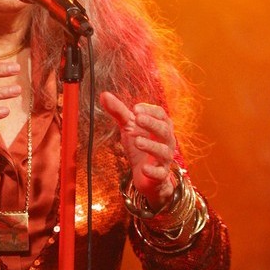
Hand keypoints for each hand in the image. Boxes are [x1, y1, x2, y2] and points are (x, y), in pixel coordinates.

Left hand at [100, 91, 175, 210]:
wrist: (144, 173)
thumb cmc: (139, 144)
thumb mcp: (129, 127)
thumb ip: (119, 111)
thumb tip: (103, 95)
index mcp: (161, 125)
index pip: (160, 114)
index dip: (149, 110)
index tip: (135, 108)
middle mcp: (166, 141)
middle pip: (164, 130)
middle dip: (152, 124)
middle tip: (137, 119)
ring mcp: (164, 158)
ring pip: (163, 151)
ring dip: (151, 146)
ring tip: (137, 141)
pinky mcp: (160, 175)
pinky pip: (160, 173)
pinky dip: (152, 171)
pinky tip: (144, 168)